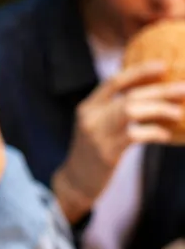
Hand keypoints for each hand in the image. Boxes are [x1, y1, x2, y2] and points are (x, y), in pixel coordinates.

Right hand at [55, 62, 184, 218]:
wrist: (75, 182)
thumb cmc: (93, 154)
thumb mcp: (97, 127)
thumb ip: (113, 112)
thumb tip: (152, 101)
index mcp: (87, 106)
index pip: (114, 82)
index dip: (138, 72)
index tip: (162, 65)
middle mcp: (90, 116)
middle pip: (128, 96)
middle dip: (159, 91)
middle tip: (183, 88)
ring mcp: (96, 134)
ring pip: (131, 111)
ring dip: (159, 109)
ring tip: (178, 111)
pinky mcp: (106, 152)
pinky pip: (135, 135)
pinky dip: (154, 131)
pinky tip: (166, 134)